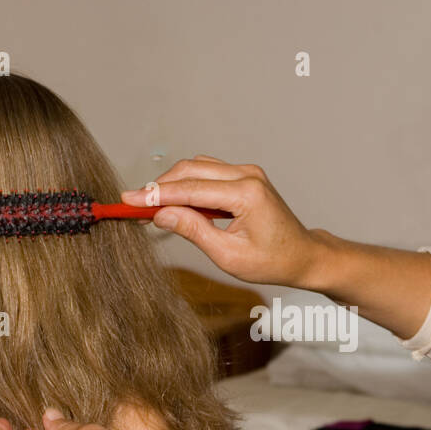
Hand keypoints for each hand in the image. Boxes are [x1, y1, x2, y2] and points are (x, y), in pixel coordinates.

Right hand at [119, 155, 325, 287]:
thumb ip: (193, 230)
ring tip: (152, 207)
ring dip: (172, 184)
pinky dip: (188, 184)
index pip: (189, 189)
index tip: (128, 200)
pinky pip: (208, 173)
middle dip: (159, 187)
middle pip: (190, 170)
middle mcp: (247, 175)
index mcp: (246, 193)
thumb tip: (161, 214)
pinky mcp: (245, 176)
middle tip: (134, 205)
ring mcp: (247, 172)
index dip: (155, 195)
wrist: (302, 256)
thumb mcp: (228, 255)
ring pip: (197, 168)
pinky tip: (176, 203)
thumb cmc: (272, 261)